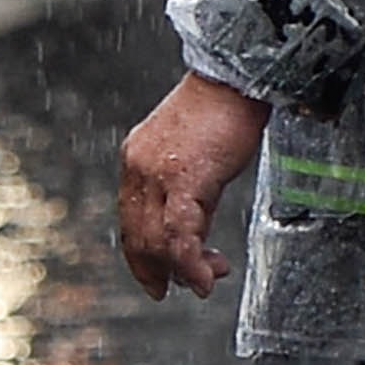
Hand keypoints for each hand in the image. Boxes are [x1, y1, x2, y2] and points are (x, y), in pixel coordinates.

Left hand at [118, 73, 270, 299]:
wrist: (235, 78)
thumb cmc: (222, 109)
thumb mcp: (195, 156)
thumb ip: (189, 194)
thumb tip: (196, 233)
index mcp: (136, 160)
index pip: (130, 220)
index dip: (140, 256)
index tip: (155, 280)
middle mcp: (138, 168)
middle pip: (138, 235)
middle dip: (160, 269)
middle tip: (185, 286)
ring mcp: (156, 174)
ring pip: (157, 239)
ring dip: (181, 270)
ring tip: (204, 282)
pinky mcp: (182, 178)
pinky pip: (179, 234)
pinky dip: (191, 262)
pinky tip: (205, 276)